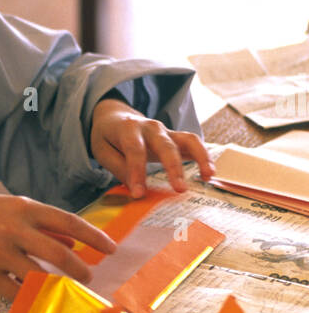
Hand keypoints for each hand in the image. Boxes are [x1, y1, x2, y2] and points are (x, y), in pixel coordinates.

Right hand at [0, 193, 116, 302]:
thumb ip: (39, 225)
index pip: (68, 222)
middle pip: (59, 254)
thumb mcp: (5, 210)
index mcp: (22, 207)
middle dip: (81, 269)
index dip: (93, 236)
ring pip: (40, 276)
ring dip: (59, 286)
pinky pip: (17, 291)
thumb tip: (70, 244)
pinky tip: (39, 300)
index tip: (111, 248)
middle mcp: (13, 228)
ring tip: (66, 291)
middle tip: (90, 277)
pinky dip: (31, 298)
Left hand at [90, 98, 214, 197]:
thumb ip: (118, 167)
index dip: (137, 172)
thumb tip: (134, 188)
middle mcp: (151, 127)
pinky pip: (194, 144)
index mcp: (128, 129)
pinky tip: (209, 174)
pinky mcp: (176, 138)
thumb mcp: (103, 151)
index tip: (139, 194)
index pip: (134, 150)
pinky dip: (204, 157)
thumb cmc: (108, 137)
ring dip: (200, 157)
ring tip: (208, 176)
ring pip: (187, 140)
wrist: (116, 117)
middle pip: (165, 145)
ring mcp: (167, 131)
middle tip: (180, 189)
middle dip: (173, 167)